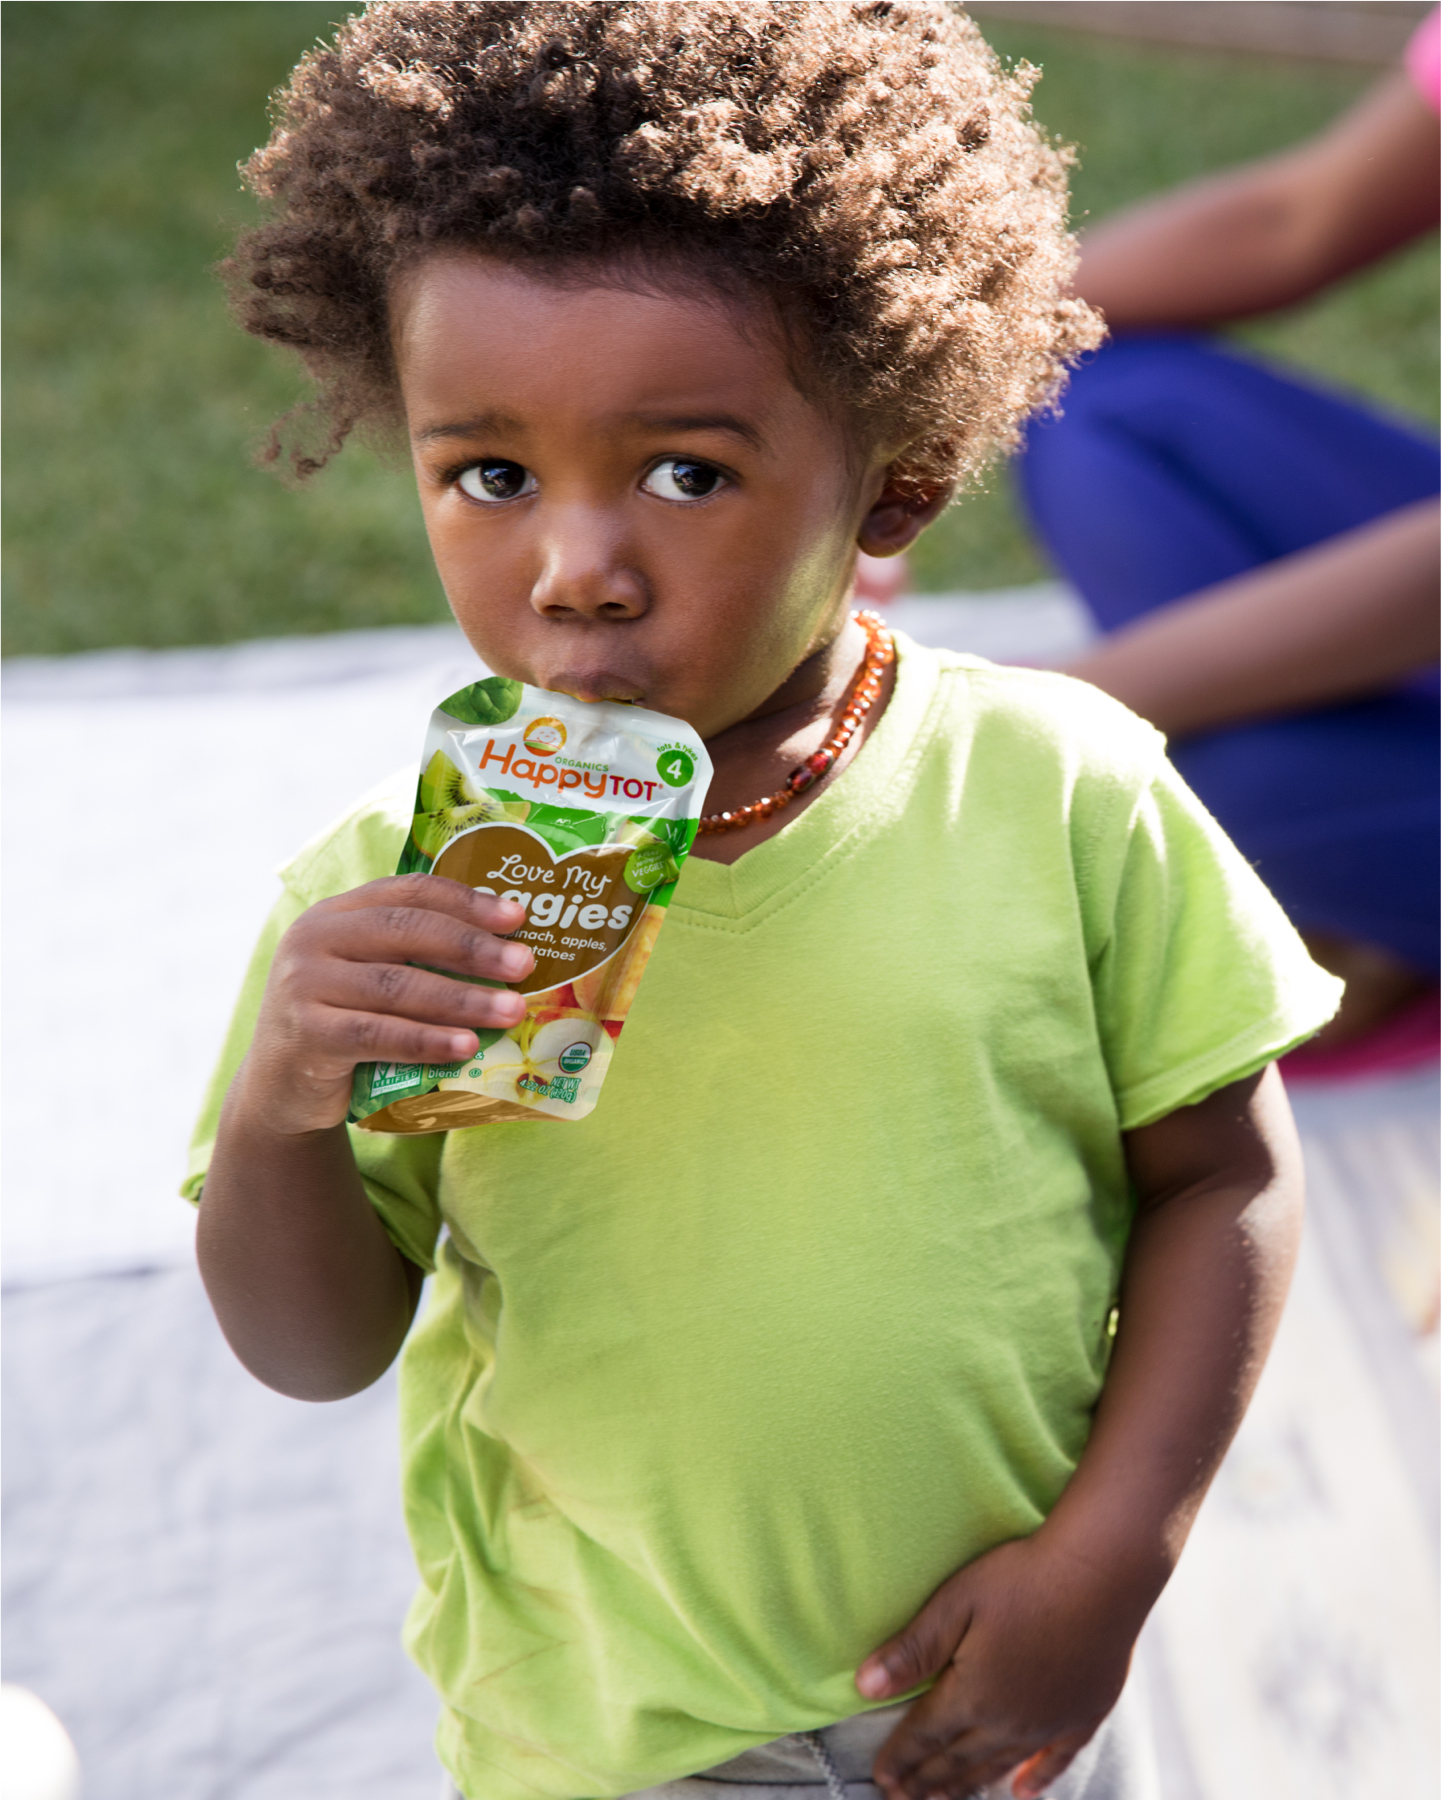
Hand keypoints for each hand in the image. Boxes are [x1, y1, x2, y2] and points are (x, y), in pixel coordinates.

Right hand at [239, 873, 533, 1133]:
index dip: (466, 901)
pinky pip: (378, 1034)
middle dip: (472, 948)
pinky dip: (427, 1040)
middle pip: (406, 931)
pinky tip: (467, 1046)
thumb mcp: (369, 976)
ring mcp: (303, 985)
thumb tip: (507, 950)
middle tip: (524, 964)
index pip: (408, 891)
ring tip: (511, 1010)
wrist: (282, 1088)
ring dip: (462, 998)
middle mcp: (314, 938)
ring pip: (397, 985)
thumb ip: (416, 956)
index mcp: (337, 912)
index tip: (517, 916)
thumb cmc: (345, 1022)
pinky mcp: (307, 1035)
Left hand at [854, 1534, 1137, 1799]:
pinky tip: (1024, 1791)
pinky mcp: (1084, 1714)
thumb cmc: (1022, 1579)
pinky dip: (1037, 1779)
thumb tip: (864, 1687)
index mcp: (973, 1697)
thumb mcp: (956, 1603)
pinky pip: (1056, 1760)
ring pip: (999, 1765)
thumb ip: (912, 1650)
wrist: (1101, 1574)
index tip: (880, 1777)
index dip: (900, 1757)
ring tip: (944, 1797)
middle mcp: (1009, 1723)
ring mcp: (1050, 1724)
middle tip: (902, 1797)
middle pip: (958, 1759)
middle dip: (926, 1778)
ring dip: (968, 1783)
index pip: (925, 1735)